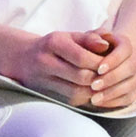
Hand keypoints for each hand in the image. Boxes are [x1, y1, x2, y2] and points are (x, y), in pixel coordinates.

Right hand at [0, 29, 133, 106]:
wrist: (24, 58)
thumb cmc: (54, 46)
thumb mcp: (69, 36)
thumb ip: (89, 38)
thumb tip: (106, 43)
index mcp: (53, 42)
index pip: (82, 57)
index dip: (100, 63)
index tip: (112, 63)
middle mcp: (45, 61)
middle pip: (81, 76)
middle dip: (99, 78)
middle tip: (111, 77)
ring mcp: (43, 80)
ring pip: (77, 92)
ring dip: (94, 91)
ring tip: (104, 85)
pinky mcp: (47, 95)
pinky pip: (71, 100)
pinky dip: (85, 97)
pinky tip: (92, 92)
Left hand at [84, 37, 135, 110]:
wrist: (99, 57)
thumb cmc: (91, 46)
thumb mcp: (89, 39)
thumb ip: (93, 38)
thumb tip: (102, 44)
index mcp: (125, 43)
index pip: (125, 50)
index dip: (114, 60)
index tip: (99, 69)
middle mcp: (135, 59)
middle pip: (131, 68)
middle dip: (112, 78)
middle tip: (94, 86)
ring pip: (132, 85)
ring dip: (112, 93)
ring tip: (94, 98)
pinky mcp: (134, 90)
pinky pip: (129, 98)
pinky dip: (115, 101)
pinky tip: (100, 102)